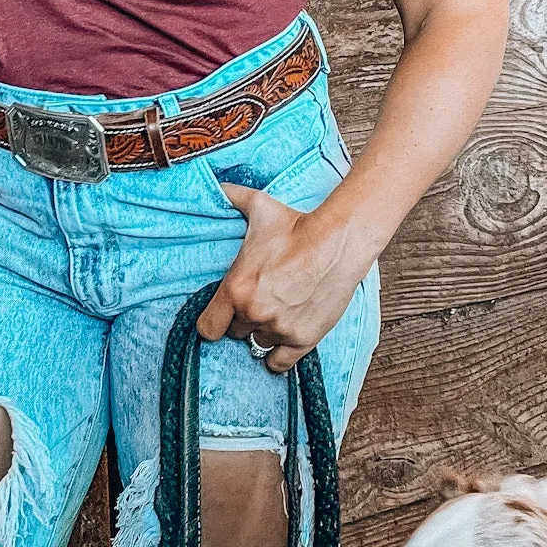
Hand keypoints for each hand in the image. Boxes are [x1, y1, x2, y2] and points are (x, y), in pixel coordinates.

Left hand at [197, 183, 366, 372]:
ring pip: (259, 343)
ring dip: (264, 332)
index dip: (213, 322)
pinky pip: (279, 362)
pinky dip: (278, 354)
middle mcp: (254, 313)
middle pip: (235, 333)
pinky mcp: (303, 338)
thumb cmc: (296, 225)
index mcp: (235, 289)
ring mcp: (279, 328)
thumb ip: (231, 197)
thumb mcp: (259, 207)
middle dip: (243, 320)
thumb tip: (217, 184)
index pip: (208, 328)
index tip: (221, 315)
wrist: (338, 241)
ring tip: (275, 313)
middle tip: (257, 303)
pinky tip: (281, 340)